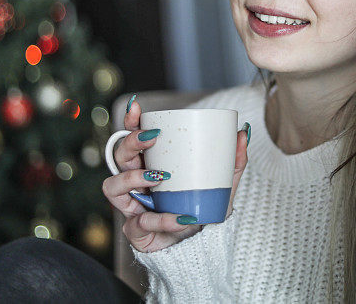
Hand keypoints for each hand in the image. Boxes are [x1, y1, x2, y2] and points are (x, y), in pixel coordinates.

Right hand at [102, 97, 248, 252]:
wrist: (200, 249)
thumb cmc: (201, 210)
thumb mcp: (222, 185)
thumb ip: (233, 162)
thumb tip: (242, 133)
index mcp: (151, 164)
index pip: (133, 138)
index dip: (130, 121)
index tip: (137, 107)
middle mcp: (135, 183)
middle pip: (118, 156)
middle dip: (131, 143)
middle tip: (154, 138)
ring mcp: (132, 207)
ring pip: (113, 187)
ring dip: (133, 178)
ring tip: (160, 176)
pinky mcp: (135, 231)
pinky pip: (140, 222)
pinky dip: (163, 219)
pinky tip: (182, 218)